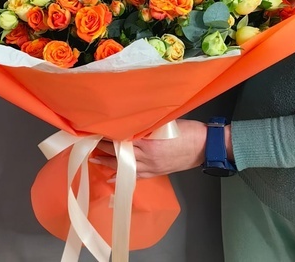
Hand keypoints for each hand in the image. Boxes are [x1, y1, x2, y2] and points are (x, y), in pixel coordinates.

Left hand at [92, 119, 207, 178]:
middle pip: (120, 153)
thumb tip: (130, 116)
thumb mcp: (166, 121)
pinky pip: (136, 176)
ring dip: (108, 162)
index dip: (108, 134)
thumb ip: (147, 121)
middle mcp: (147, 156)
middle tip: (89, 142)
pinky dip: (122, 176)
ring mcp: (151, 166)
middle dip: (104, 147)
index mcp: (148, 142)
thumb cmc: (187, 130)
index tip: (95, 130)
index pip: (121, 138)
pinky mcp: (156, 172)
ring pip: (125, 166)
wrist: (205, 146)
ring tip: (94, 158)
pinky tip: (112, 177)